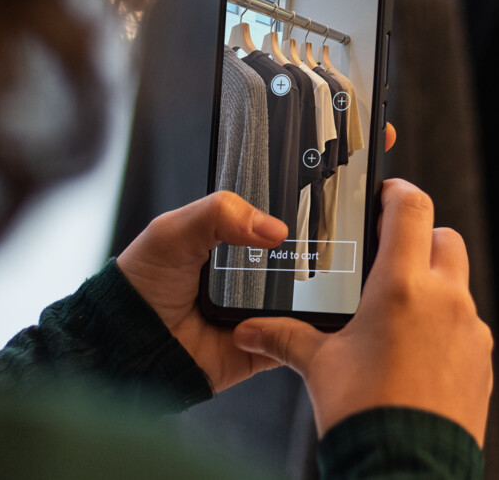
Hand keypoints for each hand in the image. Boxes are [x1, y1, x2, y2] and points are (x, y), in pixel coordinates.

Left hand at [115, 122, 398, 391]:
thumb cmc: (142, 285)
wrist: (129, 347)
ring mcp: (276, 297)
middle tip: (368, 206)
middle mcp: (264, 257)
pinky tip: (339, 301)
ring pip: (326, 279)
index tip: (356, 151)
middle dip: (346, 222)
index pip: (290, 191)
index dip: (322, 174)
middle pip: (319, 233)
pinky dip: (324, 321)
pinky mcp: (278, 337)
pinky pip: (312, 330)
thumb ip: (218, 212)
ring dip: (344, 270)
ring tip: (363, 252)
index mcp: (242, 225)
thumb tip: (272, 228)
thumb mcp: (173, 230)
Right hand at [230, 178, 493, 444]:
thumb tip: (247, 331)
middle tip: (388, 257)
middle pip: (444, 238)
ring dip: (434, 286)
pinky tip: (416, 353)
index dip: (397, 192)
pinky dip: (446, 327)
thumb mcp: (318, 367)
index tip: (384, 195)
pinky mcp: (482, 361)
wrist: (406, 469)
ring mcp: (470, 330)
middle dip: (419, 240)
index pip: (412, 208)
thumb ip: (284, 338)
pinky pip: (467, 327)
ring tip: (397, 313)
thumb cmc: (364, 414)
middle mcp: (445, 299)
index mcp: (402, 286)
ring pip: (458, 284)